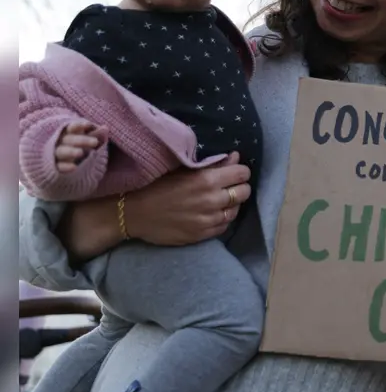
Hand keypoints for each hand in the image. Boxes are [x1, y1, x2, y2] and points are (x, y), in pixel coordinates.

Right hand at [55, 121, 108, 172]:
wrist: (67, 165)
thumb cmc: (81, 147)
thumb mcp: (89, 140)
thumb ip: (96, 135)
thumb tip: (105, 128)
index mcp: (68, 133)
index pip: (72, 128)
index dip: (79, 126)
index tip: (88, 125)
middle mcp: (60, 142)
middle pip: (69, 139)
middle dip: (82, 140)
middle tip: (95, 142)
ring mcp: (56, 154)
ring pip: (61, 151)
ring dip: (70, 152)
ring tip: (80, 152)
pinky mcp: (55, 166)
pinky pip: (59, 166)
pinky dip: (65, 166)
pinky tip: (74, 167)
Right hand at [126, 152, 251, 245]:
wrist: (134, 213)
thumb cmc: (157, 185)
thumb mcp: (184, 169)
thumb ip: (213, 164)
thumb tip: (236, 157)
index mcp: (207, 179)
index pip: (242, 173)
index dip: (240, 172)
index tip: (234, 172)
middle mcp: (211, 200)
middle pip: (244, 192)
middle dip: (239, 187)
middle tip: (229, 186)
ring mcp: (208, 220)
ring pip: (236, 211)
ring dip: (232, 204)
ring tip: (221, 200)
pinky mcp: (202, 235)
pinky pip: (224, 226)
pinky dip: (222, 219)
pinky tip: (213, 213)